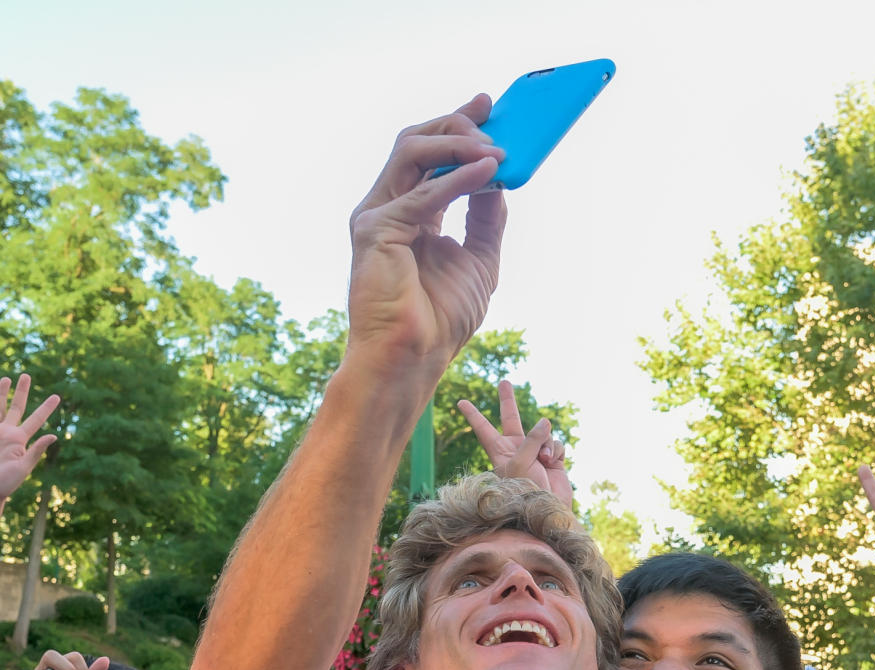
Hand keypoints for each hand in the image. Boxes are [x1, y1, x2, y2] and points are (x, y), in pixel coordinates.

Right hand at [0, 374, 58, 504]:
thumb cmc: (5, 485)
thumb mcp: (24, 467)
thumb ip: (36, 450)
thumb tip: (54, 435)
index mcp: (21, 440)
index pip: (36, 419)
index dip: (47, 407)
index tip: (58, 396)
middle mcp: (7, 433)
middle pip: (16, 407)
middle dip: (22, 391)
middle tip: (26, 375)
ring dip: (1, 393)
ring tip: (6, 378)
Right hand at [344, 98, 506, 396]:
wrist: (413, 359)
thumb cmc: (439, 320)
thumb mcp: (479, 259)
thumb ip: (486, 216)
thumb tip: (500, 175)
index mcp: (408, 214)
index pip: (429, 156)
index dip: (456, 127)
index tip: (488, 105)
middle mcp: (387, 208)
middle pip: (415, 143)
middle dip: (455, 123)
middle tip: (490, 113)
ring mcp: (376, 217)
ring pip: (411, 152)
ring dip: (456, 142)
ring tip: (494, 147)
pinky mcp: (374, 231)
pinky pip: (421, 194)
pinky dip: (457, 179)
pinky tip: (487, 171)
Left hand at [459, 380, 571, 506]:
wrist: (546, 510)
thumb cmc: (525, 490)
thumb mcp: (521, 462)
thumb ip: (531, 439)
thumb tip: (545, 422)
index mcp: (499, 450)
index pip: (483, 428)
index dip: (473, 415)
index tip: (460, 402)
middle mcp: (515, 449)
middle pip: (510, 418)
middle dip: (507, 400)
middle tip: (504, 381)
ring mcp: (534, 453)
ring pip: (543, 433)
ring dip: (546, 444)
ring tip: (544, 462)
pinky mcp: (552, 459)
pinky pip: (556, 444)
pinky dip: (556, 451)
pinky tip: (553, 464)